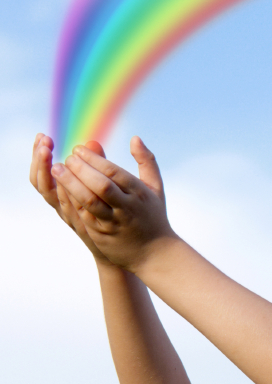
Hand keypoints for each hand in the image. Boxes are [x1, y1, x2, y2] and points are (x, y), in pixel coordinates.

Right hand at [30, 133, 114, 264]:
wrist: (120, 247)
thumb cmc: (112, 213)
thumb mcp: (104, 186)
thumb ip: (97, 165)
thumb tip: (93, 140)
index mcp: (64, 192)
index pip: (42, 169)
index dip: (39, 153)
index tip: (41, 136)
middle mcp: (62, 203)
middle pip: (39, 179)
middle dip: (39, 159)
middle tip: (43, 141)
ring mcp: (68, 214)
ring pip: (47, 192)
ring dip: (45, 172)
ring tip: (45, 152)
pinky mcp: (78, 224)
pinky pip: (64, 207)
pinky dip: (60, 193)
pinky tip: (60, 179)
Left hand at [51, 136, 177, 272]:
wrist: (156, 254)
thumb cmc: (154, 217)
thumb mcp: (156, 188)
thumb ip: (146, 161)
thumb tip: (135, 138)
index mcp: (139, 193)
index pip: (114, 172)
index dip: (94, 159)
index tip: (77, 149)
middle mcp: (127, 208)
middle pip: (101, 186)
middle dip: (81, 169)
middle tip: (66, 158)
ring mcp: (114, 223)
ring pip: (89, 202)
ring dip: (71, 184)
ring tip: (56, 169)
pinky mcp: (103, 236)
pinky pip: (84, 217)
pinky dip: (71, 202)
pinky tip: (61, 190)